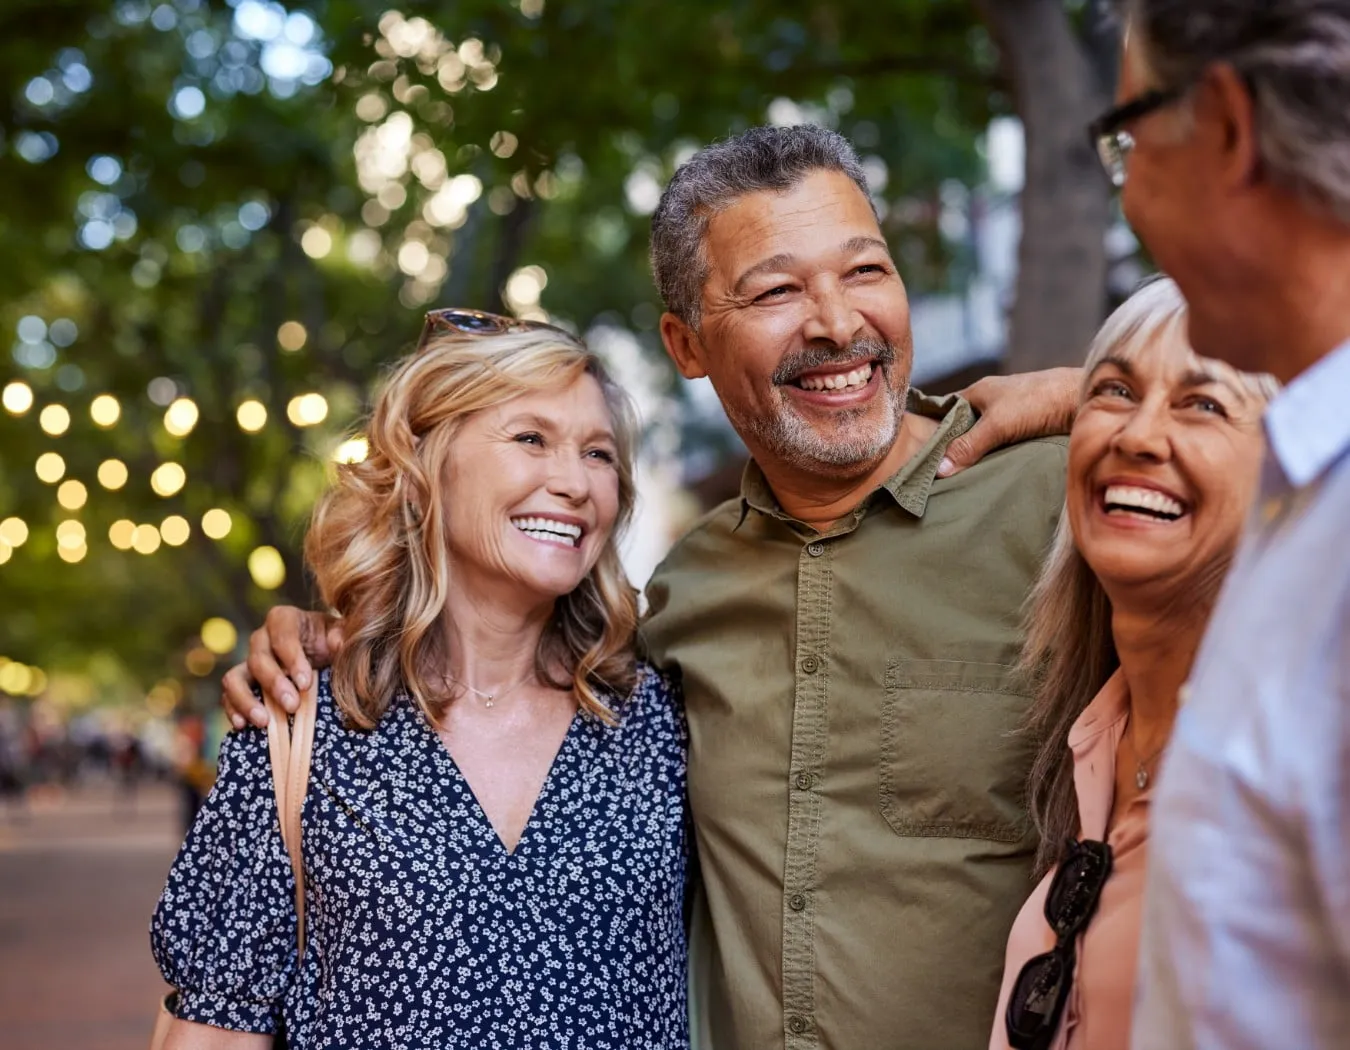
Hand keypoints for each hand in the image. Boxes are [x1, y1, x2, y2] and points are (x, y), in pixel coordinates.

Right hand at [220, 608, 341, 729]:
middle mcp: (261, 639)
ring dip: (247, 700)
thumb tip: (338, 643)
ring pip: (234, 678)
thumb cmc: (331, 640)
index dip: (292, 659)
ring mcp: (248, 662)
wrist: (322, 655)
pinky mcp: (242, 684)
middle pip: (258, 659)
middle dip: (274, 683)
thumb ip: (341, 635)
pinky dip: (233, 711)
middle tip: (292, 705)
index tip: (305, 683)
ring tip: (265, 721)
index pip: (282, 635)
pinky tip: (243, 726)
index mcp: (285, 620)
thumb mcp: (340, 633)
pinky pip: (228, 697)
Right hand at [937, 367, 1081, 476]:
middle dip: (953, 446)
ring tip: (962, 478)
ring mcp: (1011, 414)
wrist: (1084, 399)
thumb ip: (968, 446)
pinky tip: (991, 472)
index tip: (919, 454)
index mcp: (978, 391)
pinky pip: (1003, 444)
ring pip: (985, 437)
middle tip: (938, 473)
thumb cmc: (1039, 401)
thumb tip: (939, 470)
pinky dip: (996, 456)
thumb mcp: (997, 425)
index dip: (932, 429)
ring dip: (977, 454)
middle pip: (963, 426)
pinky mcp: (1028, 428)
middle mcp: (992, 401)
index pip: (944, 410)